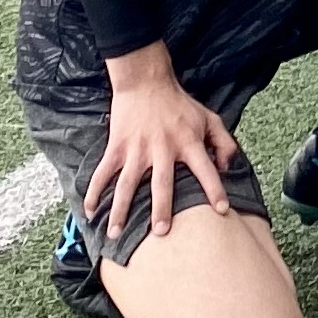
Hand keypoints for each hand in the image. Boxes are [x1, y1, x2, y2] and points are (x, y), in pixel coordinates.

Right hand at [88, 46, 243, 242]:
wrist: (146, 83)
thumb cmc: (181, 105)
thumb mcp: (210, 118)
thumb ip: (224, 143)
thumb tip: (227, 168)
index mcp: (188, 142)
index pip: (206, 169)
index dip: (215, 189)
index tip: (221, 210)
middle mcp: (163, 148)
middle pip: (162, 183)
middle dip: (161, 209)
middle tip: (161, 233)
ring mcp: (137, 149)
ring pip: (127, 184)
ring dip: (120, 210)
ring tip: (115, 234)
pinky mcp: (116, 147)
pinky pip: (102, 173)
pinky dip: (93, 193)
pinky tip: (89, 212)